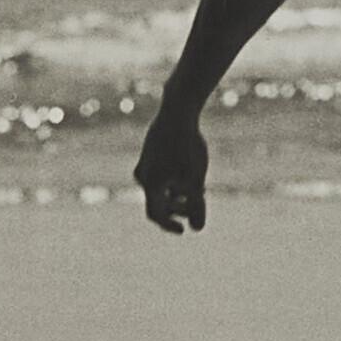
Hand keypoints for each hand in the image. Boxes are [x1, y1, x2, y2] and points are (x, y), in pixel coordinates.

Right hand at [133, 105, 208, 233]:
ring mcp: (144, 161)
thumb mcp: (196, 179)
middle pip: (157, 201)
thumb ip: (196, 205)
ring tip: (197, 189)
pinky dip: (172, 179)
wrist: (177, 111)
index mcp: (150, 184)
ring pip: (158, 186)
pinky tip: (189, 171)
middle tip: (196, 206)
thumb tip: (197, 229)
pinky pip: (159, 172)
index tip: (183, 230)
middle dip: (176, 208)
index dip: (169, 225)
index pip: (156, 215)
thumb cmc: (187, 147)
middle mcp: (142, 174)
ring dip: (175, 194)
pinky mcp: (150, 150)